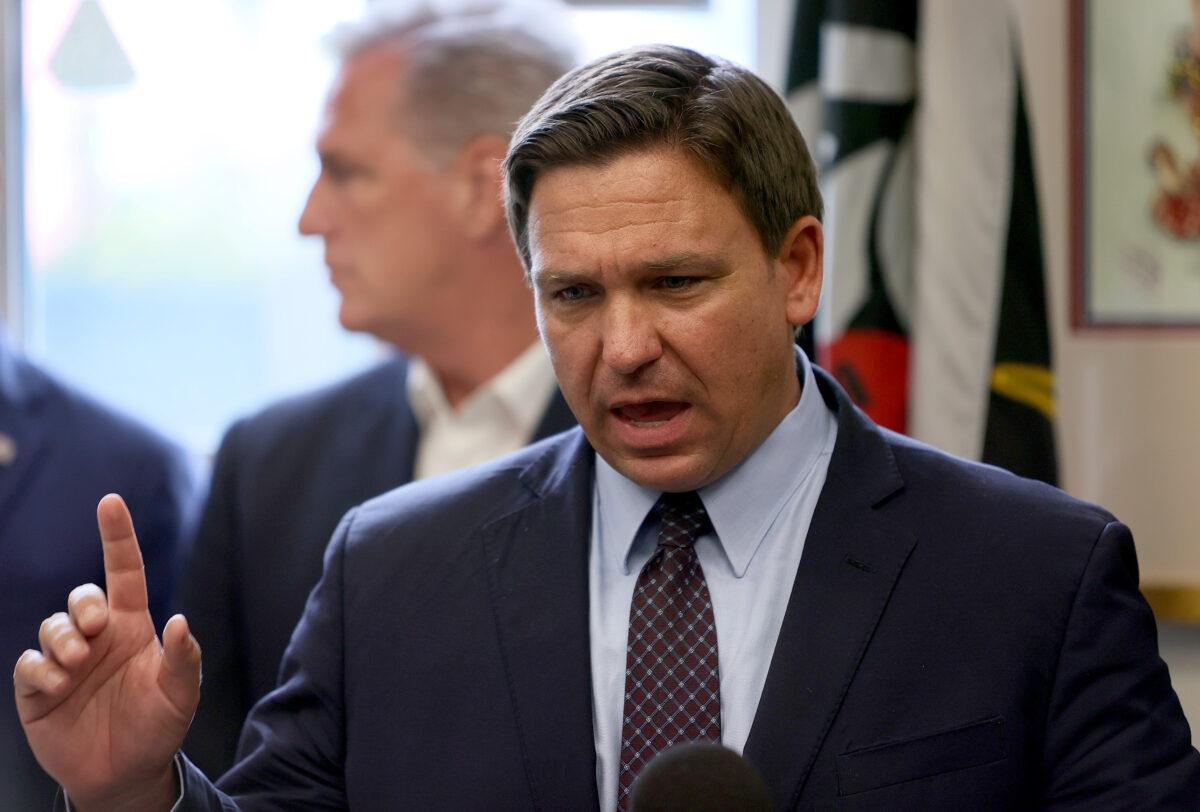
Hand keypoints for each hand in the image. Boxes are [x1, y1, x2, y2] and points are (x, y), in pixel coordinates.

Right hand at [13, 494, 200, 810]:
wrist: (126, 774)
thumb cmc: (158, 726)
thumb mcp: (181, 695)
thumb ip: (184, 659)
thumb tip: (180, 621)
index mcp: (133, 627)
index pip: (124, 572)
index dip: (117, 537)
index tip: (110, 502)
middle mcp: (97, 638)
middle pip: (81, 596)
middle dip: (83, 604)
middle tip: (94, 628)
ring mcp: (66, 662)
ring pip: (52, 627)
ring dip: (62, 639)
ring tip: (76, 664)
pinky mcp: (39, 689)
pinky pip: (28, 663)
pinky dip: (39, 669)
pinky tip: (57, 685)